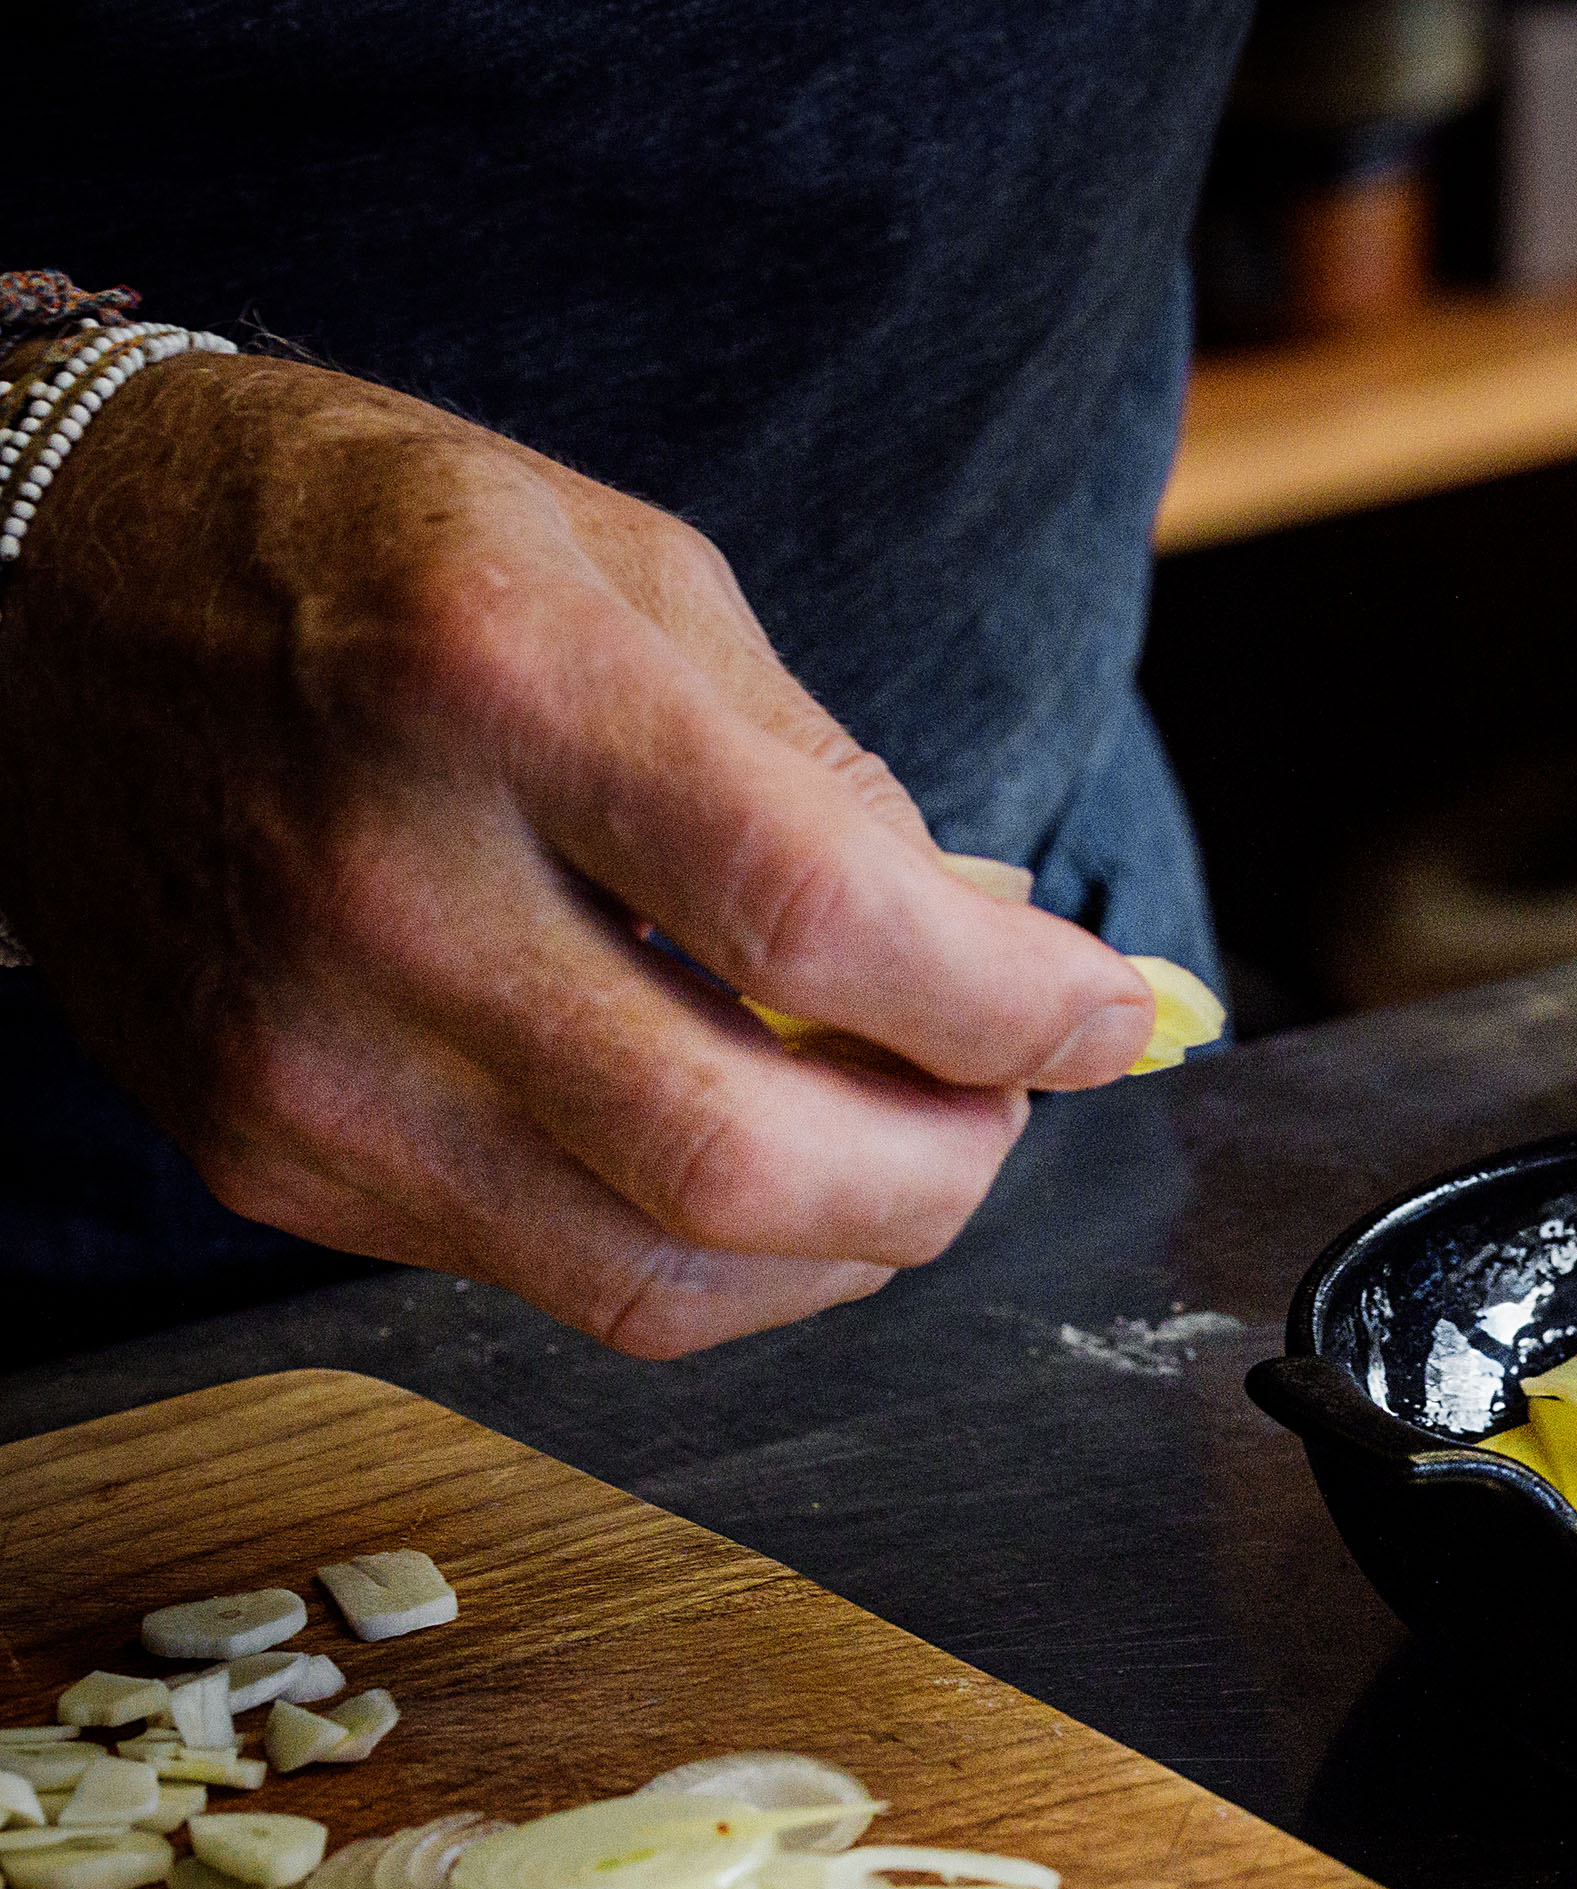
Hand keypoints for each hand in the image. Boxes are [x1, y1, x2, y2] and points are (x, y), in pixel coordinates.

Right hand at [0, 354, 1154, 1354]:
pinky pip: (559, 1281)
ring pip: (662, 1276)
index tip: (1105, 1017)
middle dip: (947, 1170)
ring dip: (847, 1244)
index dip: (1008, 1006)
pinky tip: (750, 1159)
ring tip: (898, 1140)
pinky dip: (711, 1251)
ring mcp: (310, 1052)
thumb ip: (823, 776)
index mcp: (492, 680)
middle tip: (1003, 1103)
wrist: (39, 600)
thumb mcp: (630, 568)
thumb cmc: (366, 554)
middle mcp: (381, 886)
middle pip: (743, 1158)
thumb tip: (997, 960)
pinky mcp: (271, 1157)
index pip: (816, 915)